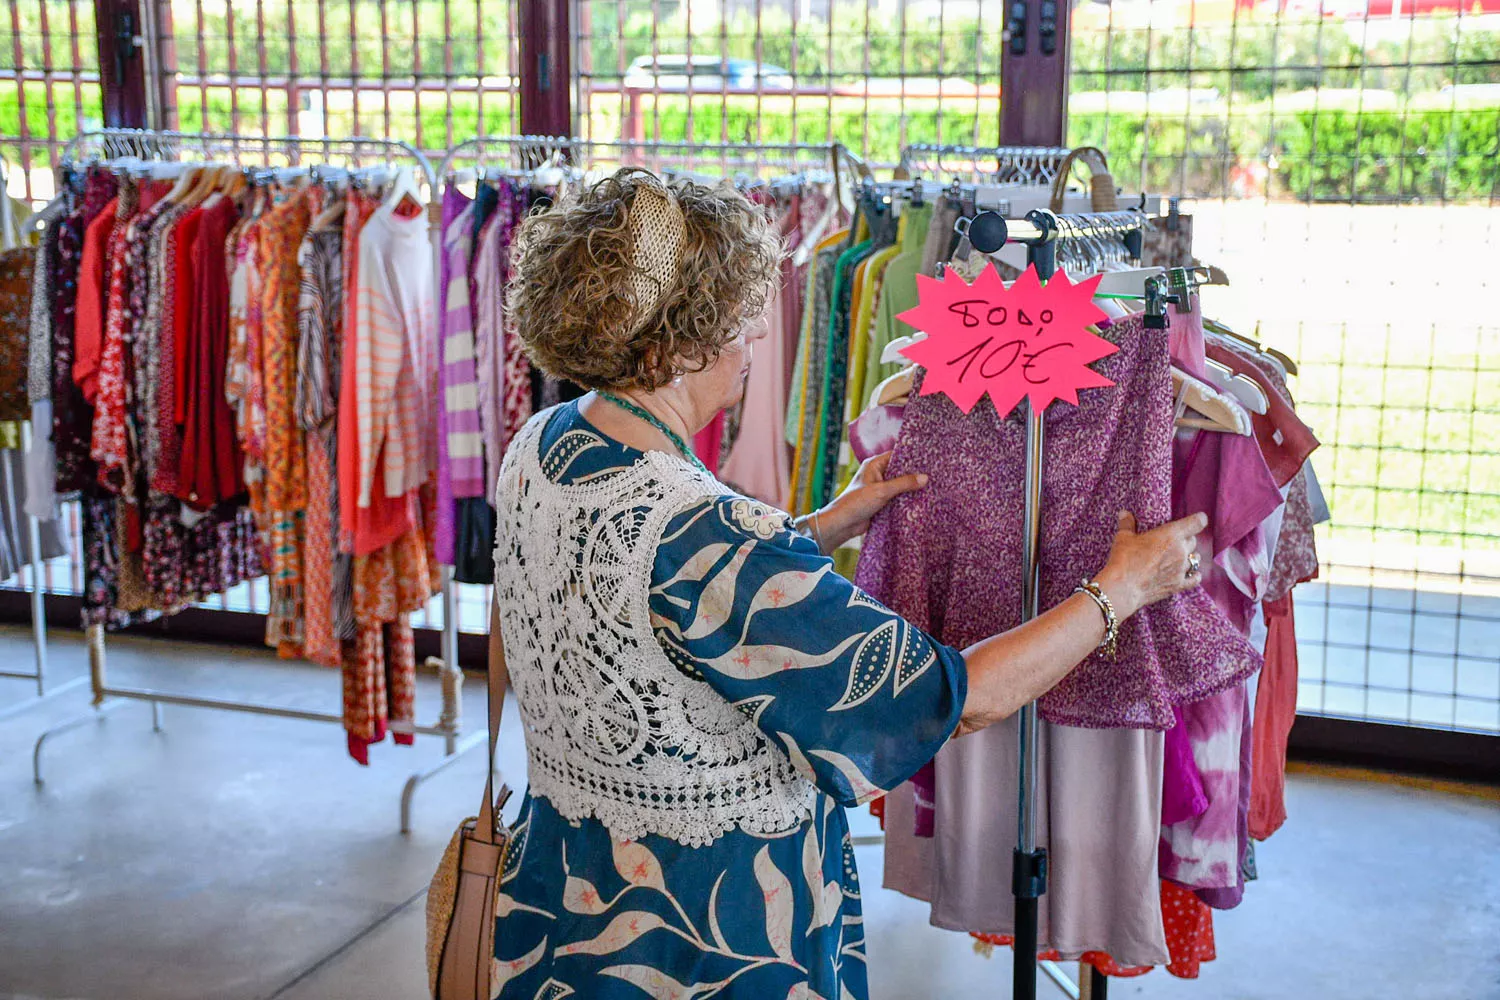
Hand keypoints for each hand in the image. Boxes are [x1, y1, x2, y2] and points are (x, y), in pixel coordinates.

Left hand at [805, 452, 927, 552]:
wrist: (843, 524)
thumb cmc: (857, 502)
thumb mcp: (882, 491)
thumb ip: (904, 484)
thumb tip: (925, 478)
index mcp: (874, 465)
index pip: (897, 455)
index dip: (912, 457)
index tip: (929, 459)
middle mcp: (878, 474)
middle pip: (900, 471)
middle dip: (914, 474)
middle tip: (935, 474)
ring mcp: (880, 488)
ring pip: (900, 486)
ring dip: (911, 488)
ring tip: (933, 487)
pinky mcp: (882, 502)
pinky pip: (898, 498)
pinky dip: (907, 499)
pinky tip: (922, 500)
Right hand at [1094, 510, 1206, 618]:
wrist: (1124, 588)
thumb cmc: (1124, 559)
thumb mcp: (1123, 538)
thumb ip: (1127, 524)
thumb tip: (1124, 513)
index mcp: (1171, 535)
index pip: (1197, 522)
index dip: (1199, 519)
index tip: (1197, 519)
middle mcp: (1180, 551)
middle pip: (1193, 541)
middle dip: (1186, 539)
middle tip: (1174, 541)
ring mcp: (1181, 569)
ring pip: (1195, 559)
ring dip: (1189, 556)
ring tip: (1179, 557)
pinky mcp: (1178, 585)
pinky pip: (1195, 578)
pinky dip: (1194, 575)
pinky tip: (1190, 574)